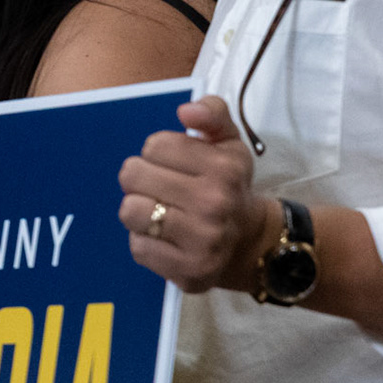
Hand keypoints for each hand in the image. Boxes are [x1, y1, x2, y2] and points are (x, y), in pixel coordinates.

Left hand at [116, 96, 279, 292]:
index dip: (157, 153)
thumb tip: (185, 111)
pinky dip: (145, 242)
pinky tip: (166, 239)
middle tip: (160, 189)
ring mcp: (202, 241)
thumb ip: (212, 113)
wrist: (253, 243)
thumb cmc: (230, 186)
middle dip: (141, 179)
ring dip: (138, 211)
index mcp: (223, 168)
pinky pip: (138, 247)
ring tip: (159, 212)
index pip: (154, 145)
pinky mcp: (189, 271)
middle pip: (132, 175)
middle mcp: (215, 203)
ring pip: (130, 211)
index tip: (173, 165)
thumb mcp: (229, 142)